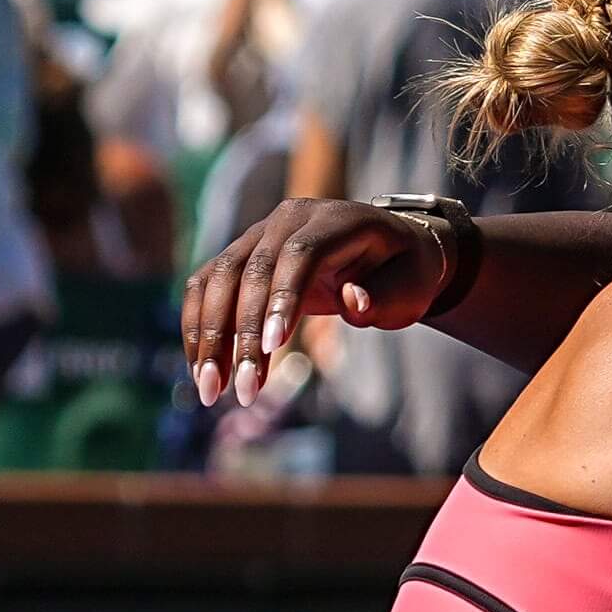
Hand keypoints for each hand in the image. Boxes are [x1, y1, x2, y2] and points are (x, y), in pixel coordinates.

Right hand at [181, 198, 448, 408]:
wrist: (388, 253)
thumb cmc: (404, 273)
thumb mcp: (412, 285)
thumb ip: (388, 294)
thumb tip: (355, 302)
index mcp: (336, 219)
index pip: (300, 253)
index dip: (283, 298)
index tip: (275, 348)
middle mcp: (288, 219)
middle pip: (251, 271)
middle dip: (242, 335)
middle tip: (242, 391)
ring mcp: (258, 234)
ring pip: (217, 281)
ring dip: (209, 339)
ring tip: (211, 392)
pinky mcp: (239, 257)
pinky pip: (206, 289)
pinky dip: (199, 329)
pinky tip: (201, 370)